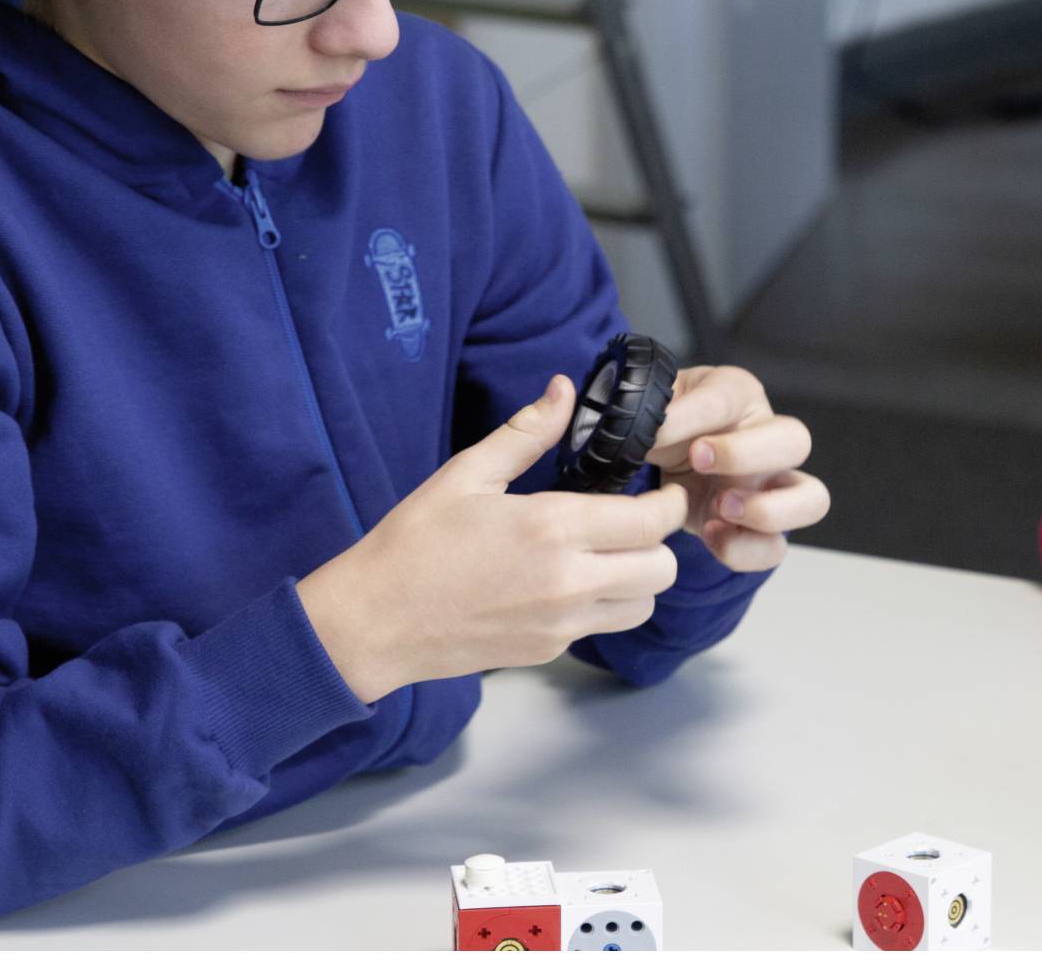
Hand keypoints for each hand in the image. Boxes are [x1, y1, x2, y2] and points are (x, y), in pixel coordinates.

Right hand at [297, 374, 689, 702]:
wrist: (375, 620)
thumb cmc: (414, 544)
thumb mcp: (466, 475)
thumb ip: (525, 433)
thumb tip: (562, 390)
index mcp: (552, 528)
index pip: (651, 522)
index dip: (666, 503)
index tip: (657, 490)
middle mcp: (568, 582)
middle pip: (662, 569)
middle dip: (657, 541)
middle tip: (630, 520)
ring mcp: (561, 624)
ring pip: (643, 605)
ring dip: (637, 578)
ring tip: (604, 553)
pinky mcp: (548, 650)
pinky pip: (602, 627)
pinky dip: (600, 604)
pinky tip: (564, 580)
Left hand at [644, 366, 829, 572]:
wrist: (656, 460)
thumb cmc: (667, 425)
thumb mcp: (657, 408)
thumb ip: (658, 415)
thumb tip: (651, 428)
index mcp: (737, 394)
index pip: (729, 396)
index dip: (699, 417)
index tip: (667, 431)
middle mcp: (765, 438)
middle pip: (795, 440)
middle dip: (746, 455)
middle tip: (699, 463)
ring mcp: (769, 485)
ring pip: (812, 499)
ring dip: (768, 510)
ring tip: (721, 508)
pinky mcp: (756, 528)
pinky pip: (774, 547)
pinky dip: (744, 549)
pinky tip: (711, 535)